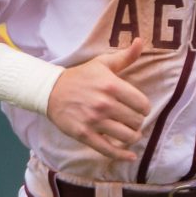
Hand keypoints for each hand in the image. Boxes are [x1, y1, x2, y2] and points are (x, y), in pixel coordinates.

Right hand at [43, 41, 149, 157]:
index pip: (143, 105)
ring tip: (129, 134)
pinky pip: (108, 149)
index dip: (144, 109)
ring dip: (132, 137)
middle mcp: (105, 104)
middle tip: (131, 121)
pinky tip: (130, 156)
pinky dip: (122, 155)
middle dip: (137, 122)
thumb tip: (141, 41)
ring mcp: (94, 121)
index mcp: (112, 86)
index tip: (139, 109)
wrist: (51, 91)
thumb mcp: (102, 63)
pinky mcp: (84, 134)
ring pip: (126, 136)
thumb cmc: (80, 77)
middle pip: (136, 122)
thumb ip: (125, 56)